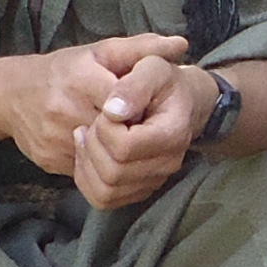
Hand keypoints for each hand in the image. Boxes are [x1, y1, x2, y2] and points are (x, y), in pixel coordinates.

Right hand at [0, 31, 188, 177]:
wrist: (12, 95)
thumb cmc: (64, 70)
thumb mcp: (101, 51)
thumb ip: (142, 47)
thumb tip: (181, 45)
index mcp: (80, 78)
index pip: (124, 102)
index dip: (142, 110)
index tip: (150, 111)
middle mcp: (64, 109)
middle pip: (115, 133)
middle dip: (134, 134)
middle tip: (146, 130)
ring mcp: (55, 138)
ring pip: (103, 158)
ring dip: (121, 155)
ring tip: (131, 143)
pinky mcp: (50, 161)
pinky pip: (88, 172)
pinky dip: (103, 167)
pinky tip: (110, 155)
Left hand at [73, 54, 211, 211]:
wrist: (181, 102)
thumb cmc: (164, 82)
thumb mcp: (153, 68)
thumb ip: (133, 86)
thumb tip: (112, 110)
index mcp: (172, 134)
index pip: (125, 147)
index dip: (104, 128)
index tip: (104, 108)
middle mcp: (166, 164)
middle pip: (113, 172)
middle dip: (93, 145)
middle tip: (93, 122)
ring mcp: (153, 181)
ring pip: (106, 191)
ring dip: (86, 164)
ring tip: (85, 136)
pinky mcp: (139, 189)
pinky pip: (103, 199)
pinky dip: (87, 179)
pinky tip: (86, 153)